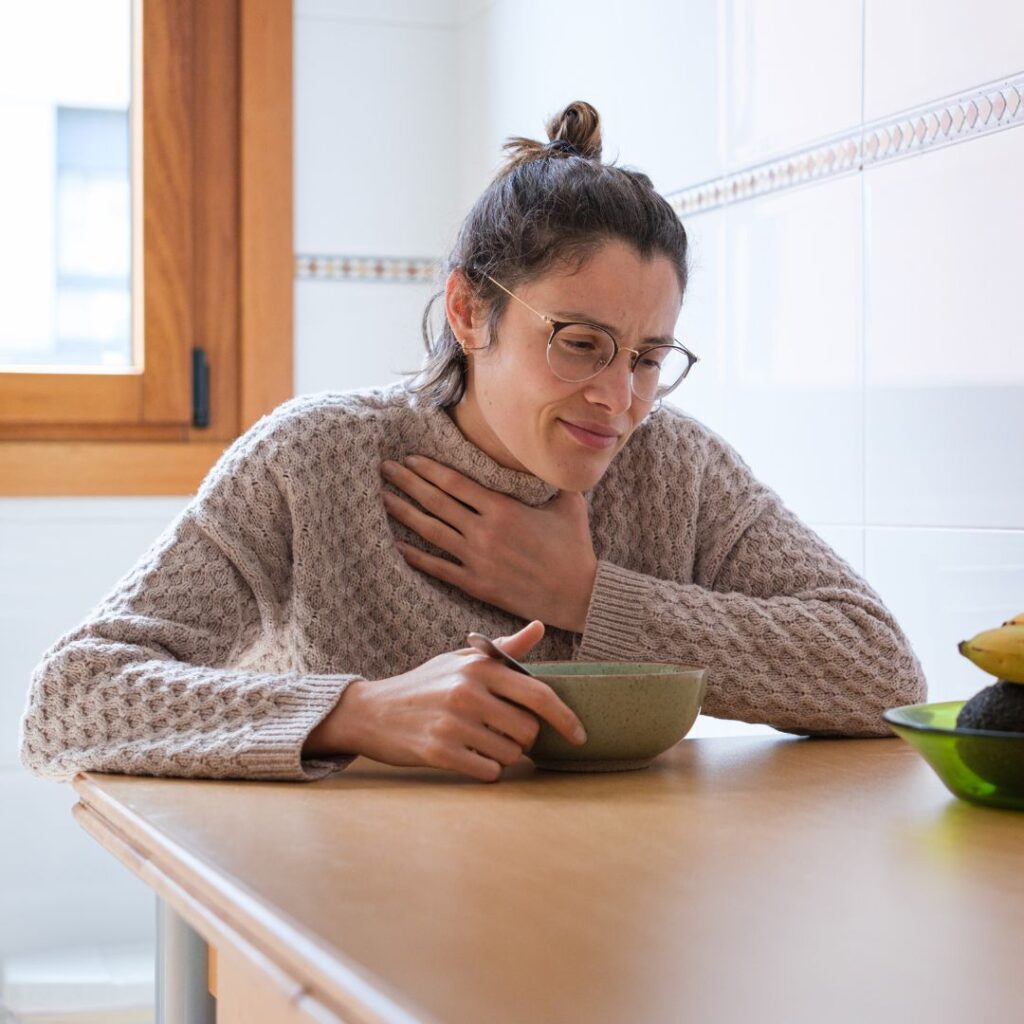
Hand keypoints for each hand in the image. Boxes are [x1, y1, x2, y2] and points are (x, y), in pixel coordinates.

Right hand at [304, 621, 586, 781]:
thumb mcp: (460, 659)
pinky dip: (485, 770)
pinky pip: (488, 772)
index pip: (539, 694)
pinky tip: (467, 757)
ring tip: (477, 742)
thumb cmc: (423, 685)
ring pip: (510, 755)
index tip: (580, 735)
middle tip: (501, 734)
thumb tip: (539, 627)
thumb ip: (503, 650)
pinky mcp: (439, 751)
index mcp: (479, 667)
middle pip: (529, 731)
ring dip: (502, 756)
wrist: (370, 711)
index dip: (566, 718)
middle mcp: (468, 691)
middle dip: (523, 740)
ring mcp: (453, 722)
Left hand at [381, 455, 597, 632]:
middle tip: (385, 468)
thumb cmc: (575, 547)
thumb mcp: (569, 504)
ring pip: (431, 532)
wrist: (577, 595)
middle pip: (436, 502)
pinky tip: (397, 545)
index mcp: (503, 509)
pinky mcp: (476, 584)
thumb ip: (552, 479)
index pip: (455, 483)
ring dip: (404, 513)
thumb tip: (550, 453)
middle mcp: (484, 532)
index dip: (429, 469)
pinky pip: (438, 567)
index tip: (410, 458)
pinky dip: (415, 556)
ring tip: (383, 498)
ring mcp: (477, 560)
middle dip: (407, 482)